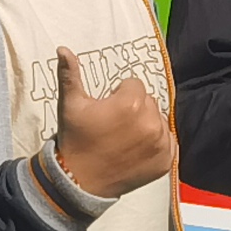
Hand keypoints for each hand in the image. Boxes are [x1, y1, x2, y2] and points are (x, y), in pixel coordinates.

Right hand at [52, 49, 176, 196]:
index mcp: (131, 104)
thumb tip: (62, 49)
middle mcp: (151, 122)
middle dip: (134, 109)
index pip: (134, 85)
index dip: (119, 95)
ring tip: (124, 139)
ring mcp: (160, 144)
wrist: (78, 181)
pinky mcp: (165, 162)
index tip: (107, 110)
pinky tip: (136, 150)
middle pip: (148, 102)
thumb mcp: (70, 105)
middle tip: (114, 125)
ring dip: (146, 125)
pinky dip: (156, 144)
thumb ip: (70, 74)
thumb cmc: (75, 139)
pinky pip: (168, 141)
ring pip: (158, 120)